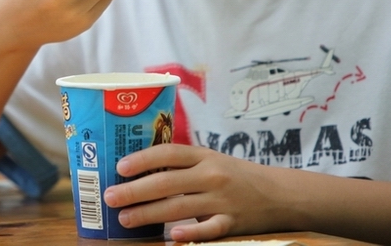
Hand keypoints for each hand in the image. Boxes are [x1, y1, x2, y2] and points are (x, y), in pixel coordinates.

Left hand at [102, 143, 290, 242]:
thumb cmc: (235, 176)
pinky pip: (209, 230)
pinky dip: (192, 234)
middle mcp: (211, 175)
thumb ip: (182, 165)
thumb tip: (139, 172)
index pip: (168, 153)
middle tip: (110, 197)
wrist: (280, 194)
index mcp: (204, 155)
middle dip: (135, 190)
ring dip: (148, 213)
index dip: (142, 159)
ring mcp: (222, 200)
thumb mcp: (211, 160)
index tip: (119, 167)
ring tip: (125, 218)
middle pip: (167, 182)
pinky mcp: (233, 224)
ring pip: (179, 207)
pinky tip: (173, 238)